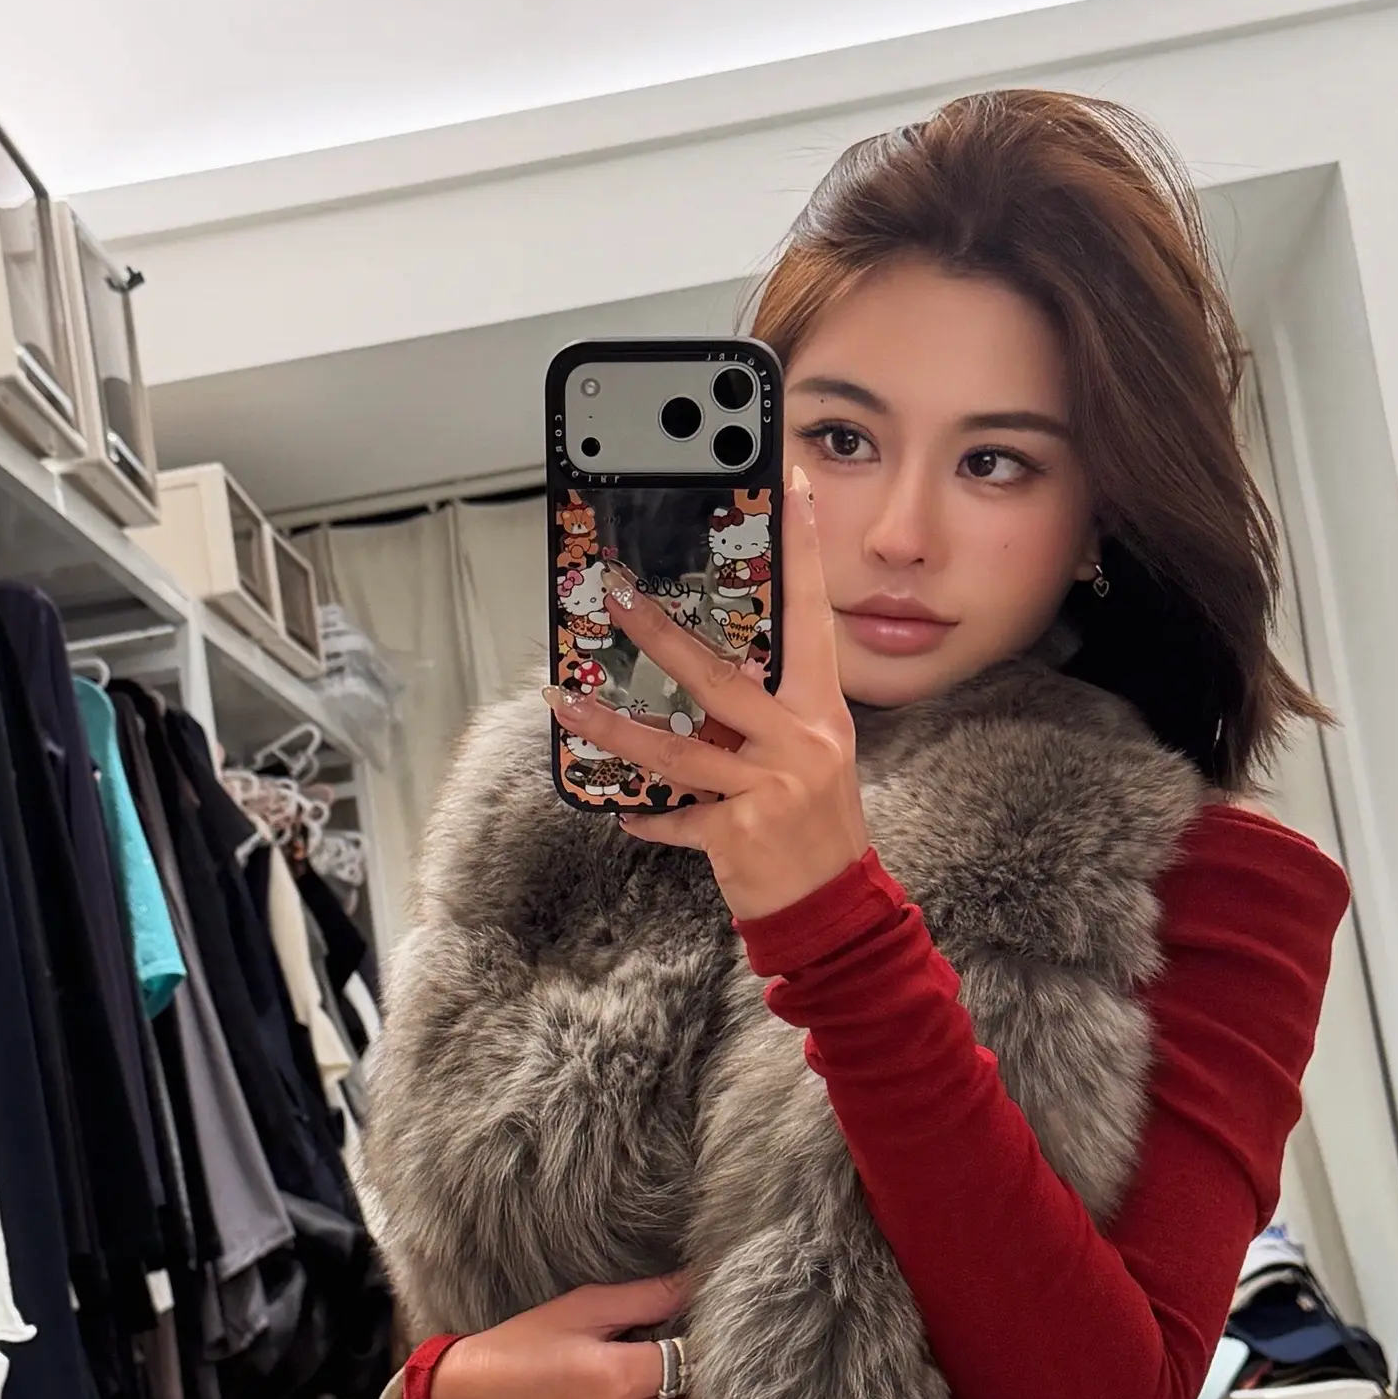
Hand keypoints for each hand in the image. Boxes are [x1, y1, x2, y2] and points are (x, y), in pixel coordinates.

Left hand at [545, 467, 868, 919]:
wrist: (832, 908)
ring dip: (614, 725)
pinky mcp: (740, 835)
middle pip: (718, 676)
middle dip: (658, 635)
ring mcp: (770, 788)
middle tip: (613, 595)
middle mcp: (800, 741)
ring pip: (677, 747)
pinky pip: (676, 816)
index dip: (802, 553)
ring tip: (565, 703)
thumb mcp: (809, 756)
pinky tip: (622, 809)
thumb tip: (698, 676)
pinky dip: (647, 814)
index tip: (788, 489)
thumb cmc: (813, 825)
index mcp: (820, 711)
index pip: (811, 618)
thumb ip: (765, 715)